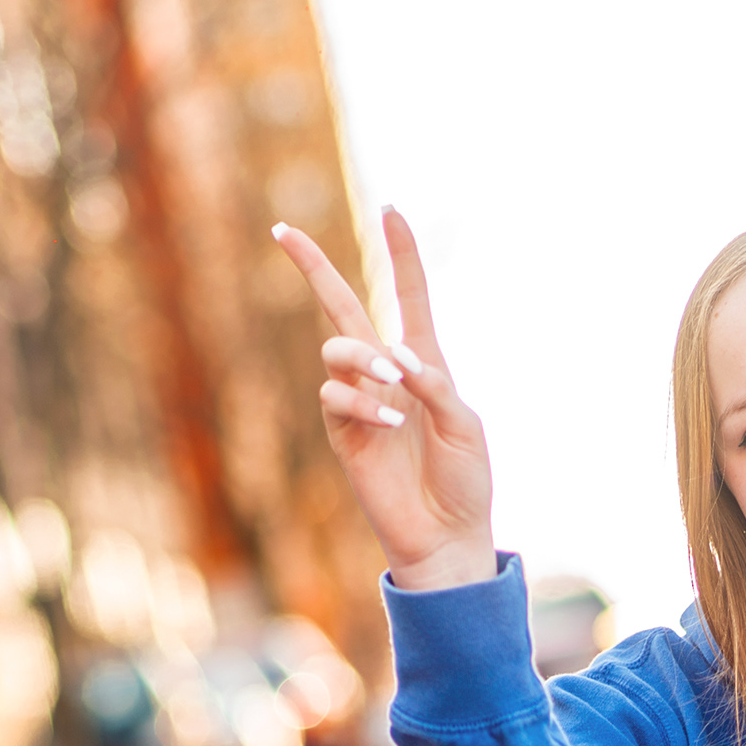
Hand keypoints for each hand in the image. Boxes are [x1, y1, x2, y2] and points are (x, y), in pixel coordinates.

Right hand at [273, 207, 495, 590]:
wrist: (446, 535)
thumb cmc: (463, 481)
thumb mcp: (464, 426)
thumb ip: (435, 386)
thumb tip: (395, 356)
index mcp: (424, 363)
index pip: (408, 297)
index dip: (400, 254)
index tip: (391, 210)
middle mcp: (386, 374)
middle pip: (341, 306)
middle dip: (312, 267)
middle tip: (281, 230)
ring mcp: (359, 401)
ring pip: (336, 350)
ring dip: (362, 358)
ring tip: (393, 383)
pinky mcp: (343, 432)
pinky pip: (336, 398)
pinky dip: (363, 404)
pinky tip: (390, 423)